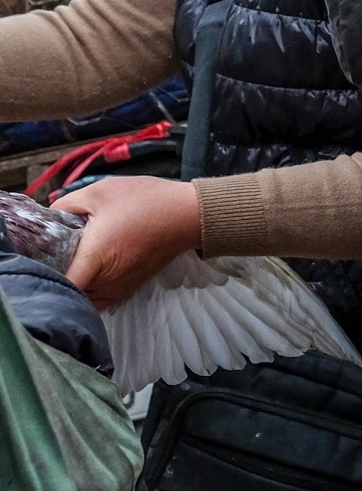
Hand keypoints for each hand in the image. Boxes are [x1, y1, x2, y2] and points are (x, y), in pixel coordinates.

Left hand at [51, 177, 201, 308]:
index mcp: (95, 257)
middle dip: (58, 275)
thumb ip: (65, 205)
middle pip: (68, 292)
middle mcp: (107, 279)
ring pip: (84, 297)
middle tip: (57, 251)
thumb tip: (51, 217)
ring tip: (74, 260)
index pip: (62, 286)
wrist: (188, 215)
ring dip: (75, 284)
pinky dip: (91, 290)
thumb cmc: (146, 201)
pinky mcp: (130, 287)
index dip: (46, 276)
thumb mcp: (99, 191)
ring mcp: (119, 287)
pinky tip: (91, 269)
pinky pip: (100, 299)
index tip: (43, 260)